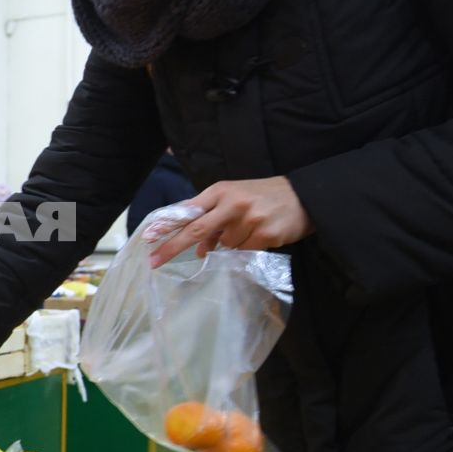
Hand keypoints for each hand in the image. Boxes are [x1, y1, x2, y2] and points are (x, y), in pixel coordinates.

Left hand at [149, 177, 310, 266]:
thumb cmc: (261, 197)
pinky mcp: (265, 235)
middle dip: (173, 247)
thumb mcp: (233, 199)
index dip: (167, 225)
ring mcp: (249, 219)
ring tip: (248, 227)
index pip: (188, 210)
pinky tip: (259, 233)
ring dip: (230, 243)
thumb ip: (212, 219)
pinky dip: (246, 246)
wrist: (303, 196)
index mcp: (220, 191)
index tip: (148, 237)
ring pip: (224, 245)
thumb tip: (199, 250)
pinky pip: (243, 251)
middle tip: (155, 261)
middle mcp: (232, 203)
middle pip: (196, 230)